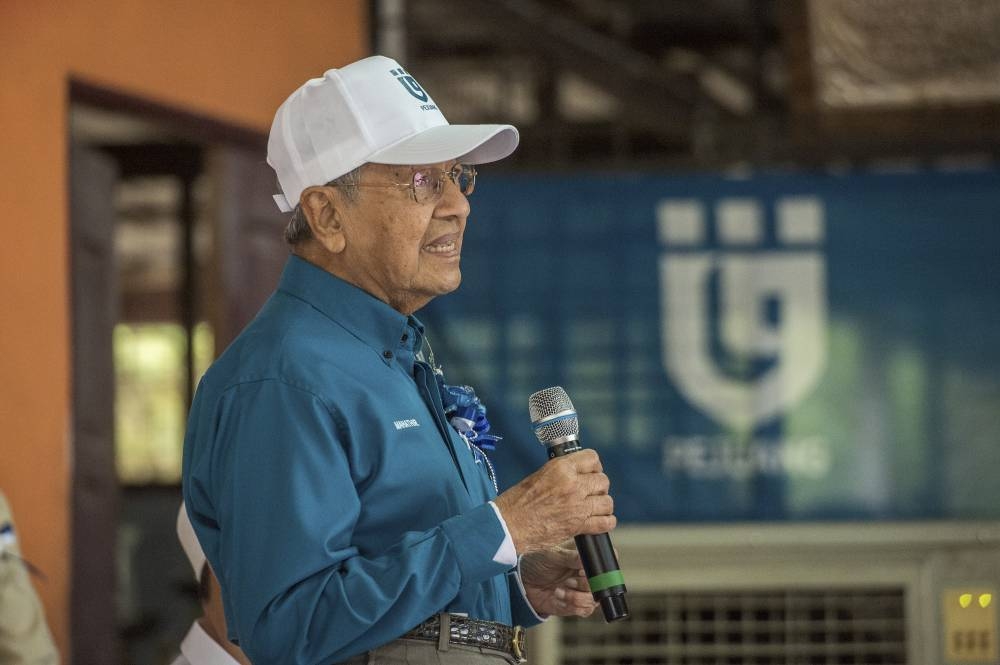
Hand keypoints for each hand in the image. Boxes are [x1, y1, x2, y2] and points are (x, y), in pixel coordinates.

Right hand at [493, 449, 614, 552]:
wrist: (508, 525)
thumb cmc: (517, 502)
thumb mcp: (539, 475)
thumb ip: (560, 473)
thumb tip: (576, 473)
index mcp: (561, 468)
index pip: (592, 458)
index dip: (593, 466)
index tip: (590, 471)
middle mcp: (572, 485)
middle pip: (602, 480)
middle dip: (598, 486)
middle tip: (590, 492)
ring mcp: (577, 506)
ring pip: (607, 501)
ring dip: (602, 504)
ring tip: (593, 507)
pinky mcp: (578, 526)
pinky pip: (605, 522)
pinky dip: (606, 522)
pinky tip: (599, 521)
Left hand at [520, 541, 597, 617]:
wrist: (521, 580)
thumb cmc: (537, 561)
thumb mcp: (552, 554)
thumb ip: (570, 557)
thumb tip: (586, 560)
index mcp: (584, 560)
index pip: (604, 566)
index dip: (600, 571)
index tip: (582, 570)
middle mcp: (585, 576)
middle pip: (601, 586)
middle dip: (585, 585)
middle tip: (569, 581)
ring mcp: (580, 592)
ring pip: (593, 600)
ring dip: (578, 597)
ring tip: (560, 590)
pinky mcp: (573, 605)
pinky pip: (583, 611)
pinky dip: (571, 605)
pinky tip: (557, 597)